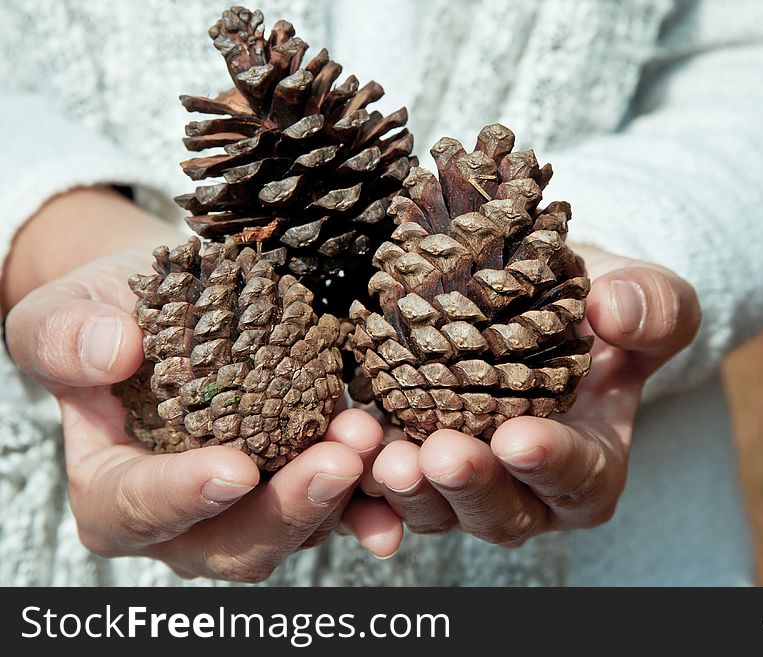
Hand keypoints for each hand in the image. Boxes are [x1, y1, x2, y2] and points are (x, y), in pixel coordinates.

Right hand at [2, 189, 402, 580]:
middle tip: (336, 463)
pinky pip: (341, 501)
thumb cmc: (112, 311)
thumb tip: (112, 351)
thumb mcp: (65, 309)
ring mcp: (250, 504)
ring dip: (341, 494)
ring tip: (370, 438)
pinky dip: (373, 493)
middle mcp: (186, 515)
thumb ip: (64, 336)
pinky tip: (402, 464)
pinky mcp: (300, 478)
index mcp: (113, 487)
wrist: (176, 301)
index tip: (232, 469)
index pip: (137, 509)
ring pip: (297, 526)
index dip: (182, 497)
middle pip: (233, 542)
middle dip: (287, 509)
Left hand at [368, 245, 700, 545]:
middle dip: (468, 485)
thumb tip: (612, 310)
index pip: (579, 478)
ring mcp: (466, 482)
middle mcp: (527, 489)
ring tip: (383, 455)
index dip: (550, 464)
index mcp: (591, 462)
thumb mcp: (643, 295)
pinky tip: (341, 453)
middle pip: (501, 512)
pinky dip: (360, 483)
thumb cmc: (597, 303)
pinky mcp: (414, 462)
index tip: (518, 439)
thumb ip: (652, 308)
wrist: (536, 300)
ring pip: (436, 510)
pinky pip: (383, 489)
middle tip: (437, 454)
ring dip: (408, 490)